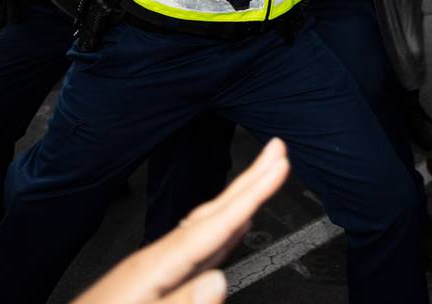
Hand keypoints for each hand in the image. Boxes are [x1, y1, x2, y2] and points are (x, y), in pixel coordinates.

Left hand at [72, 138, 288, 303]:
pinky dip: (222, 230)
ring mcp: (155, 266)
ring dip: (238, 199)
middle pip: (212, 212)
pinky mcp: (153, 277)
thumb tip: (218, 282)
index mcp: (156, 267)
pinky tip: (233, 227)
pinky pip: (198, 246)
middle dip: (248, 180)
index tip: (278, 166)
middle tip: (277, 149)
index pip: (214, 225)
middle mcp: (157, 258)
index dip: (252, 194)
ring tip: (264, 177)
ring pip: (207, 225)